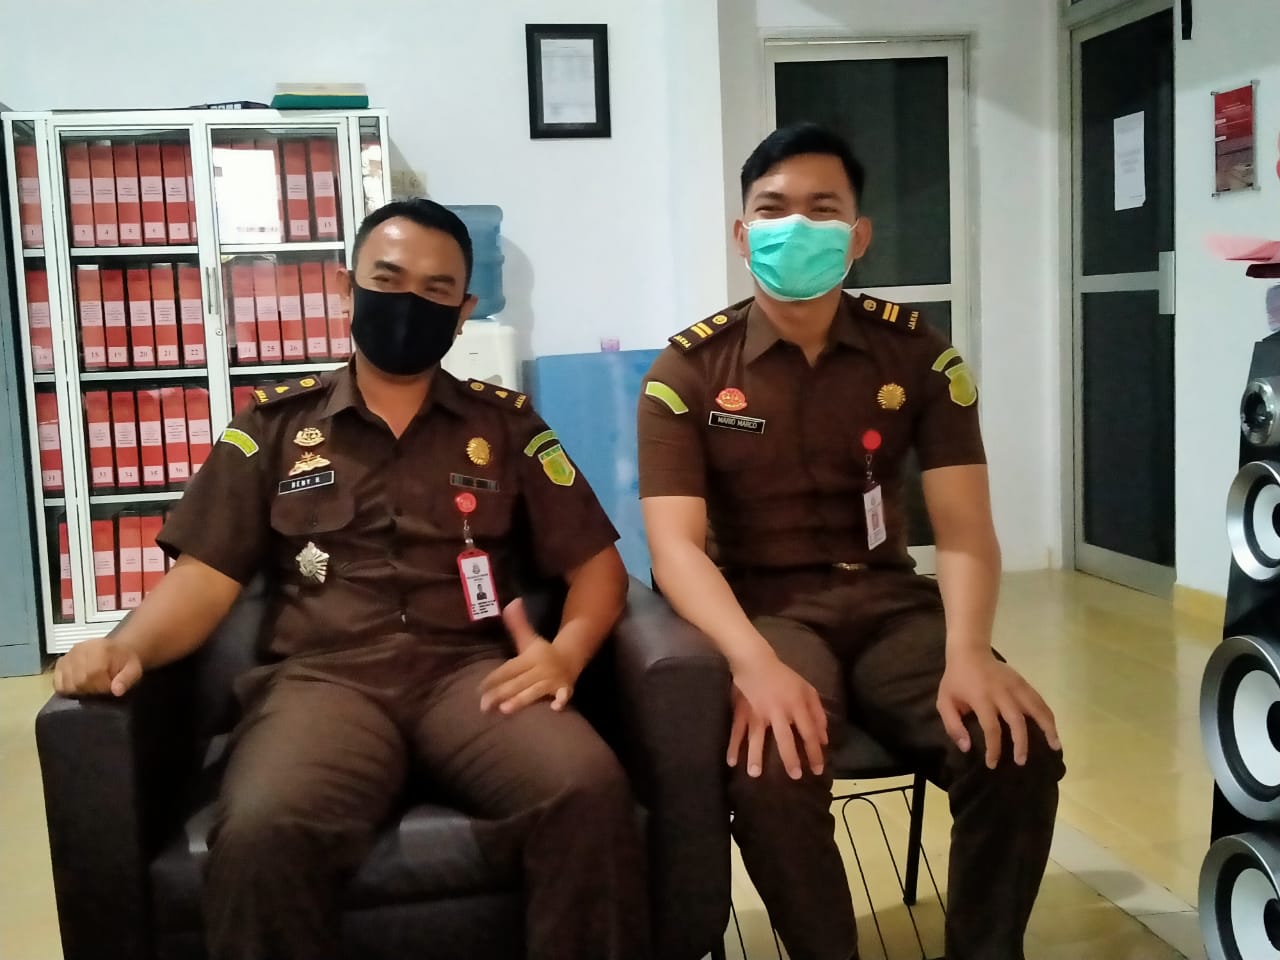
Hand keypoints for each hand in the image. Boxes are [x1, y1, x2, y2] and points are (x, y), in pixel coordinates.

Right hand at [52, 637, 142, 698]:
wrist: (117, 650)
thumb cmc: (125, 660)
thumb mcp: (134, 669)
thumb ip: (126, 680)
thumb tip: (117, 691)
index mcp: (99, 650)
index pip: (92, 676)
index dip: (101, 687)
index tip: (109, 687)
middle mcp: (80, 651)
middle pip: (78, 681)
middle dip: (90, 689)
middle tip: (101, 686)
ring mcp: (68, 656)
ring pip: (66, 683)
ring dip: (78, 689)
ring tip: (91, 685)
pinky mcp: (61, 662)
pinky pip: (56, 681)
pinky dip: (65, 687)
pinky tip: (78, 685)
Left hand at [479, 599, 577, 714]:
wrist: (571, 658)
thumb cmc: (543, 653)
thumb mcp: (529, 639)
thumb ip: (517, 625)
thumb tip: (510, 603)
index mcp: (530, 658)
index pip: (509, 668)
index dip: (494, 677)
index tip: (479, 688)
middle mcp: (540, 669)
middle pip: (518, 682)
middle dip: (501, 693)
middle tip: (484, 706)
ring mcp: (553, 681)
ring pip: (535, 692)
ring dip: (521, 700)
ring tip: (505, 710)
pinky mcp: (564, 690)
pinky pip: (564, 695)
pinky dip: (561, 701)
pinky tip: (555, 709)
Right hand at [727, 654, 827, 779]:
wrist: (755, 661)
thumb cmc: (784, 677)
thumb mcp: (807, 690)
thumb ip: (818, 713)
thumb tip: (824, 739)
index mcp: (796, 705)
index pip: (808, 732)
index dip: (814, 752)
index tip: (817, 770)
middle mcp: (778, 711)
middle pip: (785, 738)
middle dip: (790, 758)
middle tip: (794, 776)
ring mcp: (758, 712)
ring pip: (757, 736)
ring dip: (756, 755)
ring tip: (755, 774)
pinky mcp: (742, 711)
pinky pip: (737, 730)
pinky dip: (733, 746)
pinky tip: (732, 762)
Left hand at [936, 650, 1060, 767]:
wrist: (969, 651)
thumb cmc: (956, 679)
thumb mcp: (944, 701)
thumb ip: (953, 726)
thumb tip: (967, 748)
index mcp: (981, 698)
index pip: (991, 728)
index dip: (994, 748)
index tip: (993, 763)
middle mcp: (1001, 692)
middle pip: (1016, 720)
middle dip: (1021, 743)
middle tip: (1021, 761)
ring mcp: (1015, 685)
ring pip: (1036, 707)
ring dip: (1047, 727)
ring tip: (1055, 746)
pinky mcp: (1023, 681)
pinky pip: (1039, 699)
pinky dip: (1048, 714)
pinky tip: (1053, 728)